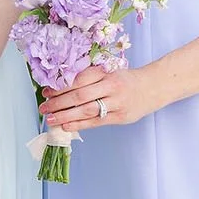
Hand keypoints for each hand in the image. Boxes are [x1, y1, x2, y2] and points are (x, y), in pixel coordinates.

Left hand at [41, 63, 158, 133]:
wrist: (154, 87)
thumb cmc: (126, 80)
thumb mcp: (110, 72)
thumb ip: (90, 77)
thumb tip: (61, 87)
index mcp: (106, 73)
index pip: (78, 80)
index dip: (60, 87)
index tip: (46, 92)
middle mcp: (111, 87)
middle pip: (79, 95)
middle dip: (58, 102)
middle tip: (43, 107)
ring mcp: (117, 103)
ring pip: (86, 110)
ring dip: (65, 115)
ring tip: (50, 119)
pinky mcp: (121, 117)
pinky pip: (96, 122)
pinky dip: (79, 125)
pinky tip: (66, 126)